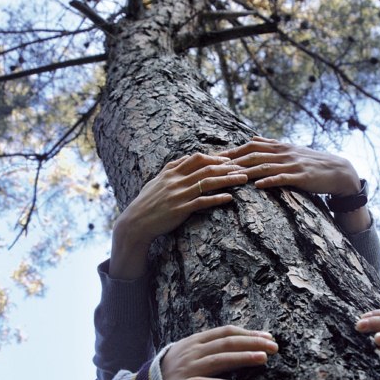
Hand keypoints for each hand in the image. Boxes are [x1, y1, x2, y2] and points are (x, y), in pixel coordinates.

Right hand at [110, 153, 247, 278]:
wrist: (136, 222)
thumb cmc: (146, 202)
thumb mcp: (156, 180)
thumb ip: (171, 168)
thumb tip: (184, 158)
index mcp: (171, 172)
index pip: (196, 158)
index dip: (215, 157)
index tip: (229, 159)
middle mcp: (176, 181)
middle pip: (206, 168)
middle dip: (227, 166)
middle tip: (243, 166)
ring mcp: (179, 195)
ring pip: (207, 183)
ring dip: (227, 180)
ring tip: (243, 179)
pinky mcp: (180, 210)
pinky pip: (202, 202)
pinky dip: (217, 199)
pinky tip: (229, 198)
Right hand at [161, 325, 278, 379]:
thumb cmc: (180, 367)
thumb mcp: (195, 350)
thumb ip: (216, 345)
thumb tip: (248, 341)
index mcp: (198, 340)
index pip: (226, 332)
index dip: (248, 333)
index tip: (269, 337)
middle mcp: (194, 351)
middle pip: (226, 344)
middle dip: (252, 343)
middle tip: (274, 347)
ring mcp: (188, 368)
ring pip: (218, 361)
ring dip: (241, 359)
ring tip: (262, 359)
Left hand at [222, 136, 370, 232]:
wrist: (339, 171)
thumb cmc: (312, 163)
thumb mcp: (291, 150)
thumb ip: (271, 145)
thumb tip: (252, 138)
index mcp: (279, 146)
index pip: (251, 145)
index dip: (232, 151)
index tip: (214, 157)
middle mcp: (283, 152)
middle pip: (253, 155)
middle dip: (232, 161)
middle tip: (213, 168)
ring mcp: (291, 164)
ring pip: (263, 166)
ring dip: (245, 171)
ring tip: (228, 177)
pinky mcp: (300, 176)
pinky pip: (282, 177)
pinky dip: (268, 180)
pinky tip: (257, 185)